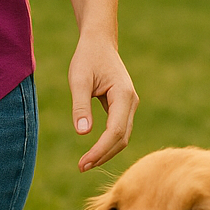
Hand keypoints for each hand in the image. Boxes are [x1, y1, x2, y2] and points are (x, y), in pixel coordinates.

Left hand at [68, 35, 137, 171]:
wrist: (99, 42)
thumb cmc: (87, 58)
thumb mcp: (78, 80)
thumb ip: (80, 106)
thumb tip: (83, 133)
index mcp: (123, 95)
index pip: (115, 131)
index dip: (100, 150)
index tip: (83, 163)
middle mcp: (131, 102)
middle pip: (121, 138)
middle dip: (103, 155)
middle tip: (81, 167)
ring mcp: (129, 105)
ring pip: (122, 136)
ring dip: (106, 151)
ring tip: (85, 163)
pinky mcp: (123, 106)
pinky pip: (119, 130)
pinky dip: (107, 143)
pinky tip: (93, 151)